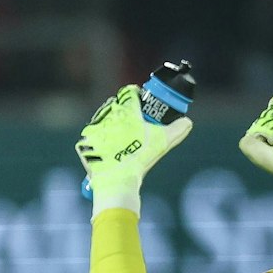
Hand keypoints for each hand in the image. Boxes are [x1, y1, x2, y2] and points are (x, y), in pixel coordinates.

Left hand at [76, 85, 192, 210]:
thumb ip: (178, 129)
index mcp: (125, 110)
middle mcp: (107, 115)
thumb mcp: (163, 142)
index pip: (129, 92)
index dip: (135, 95)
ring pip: (101, 120)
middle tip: (130, 121)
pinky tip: (105, 147)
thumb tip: (188, 122)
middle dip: (122, 111)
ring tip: (117, 136)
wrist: (118, 180)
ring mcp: (94, 129)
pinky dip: (98, 142)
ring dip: (109, 125)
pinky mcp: (84, 143)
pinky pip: (91, 138)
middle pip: (114, 106)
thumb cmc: (141, 158)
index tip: (138, 100)